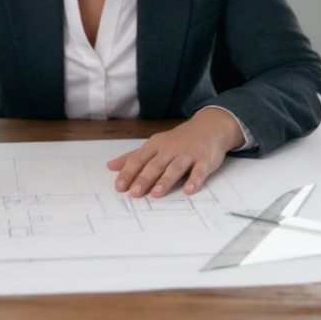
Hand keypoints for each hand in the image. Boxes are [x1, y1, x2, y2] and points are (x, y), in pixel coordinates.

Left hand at [106, 108, 244, 197]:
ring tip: (156, 193)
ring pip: (175, 168)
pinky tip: (189, 190)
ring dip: (166, 180)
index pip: (139, 159)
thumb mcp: (155, 144)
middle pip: (155, 165)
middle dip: (144, 179)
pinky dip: (194, 180)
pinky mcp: (205, 160)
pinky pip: (199, 171)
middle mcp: (170, 149)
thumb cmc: (178, 140)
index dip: (128, 172)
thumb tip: (110, 166)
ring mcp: (188, 154)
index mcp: (156, 145)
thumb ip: (133, 156)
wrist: (209, 126)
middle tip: (134, 193)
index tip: (119, 186)